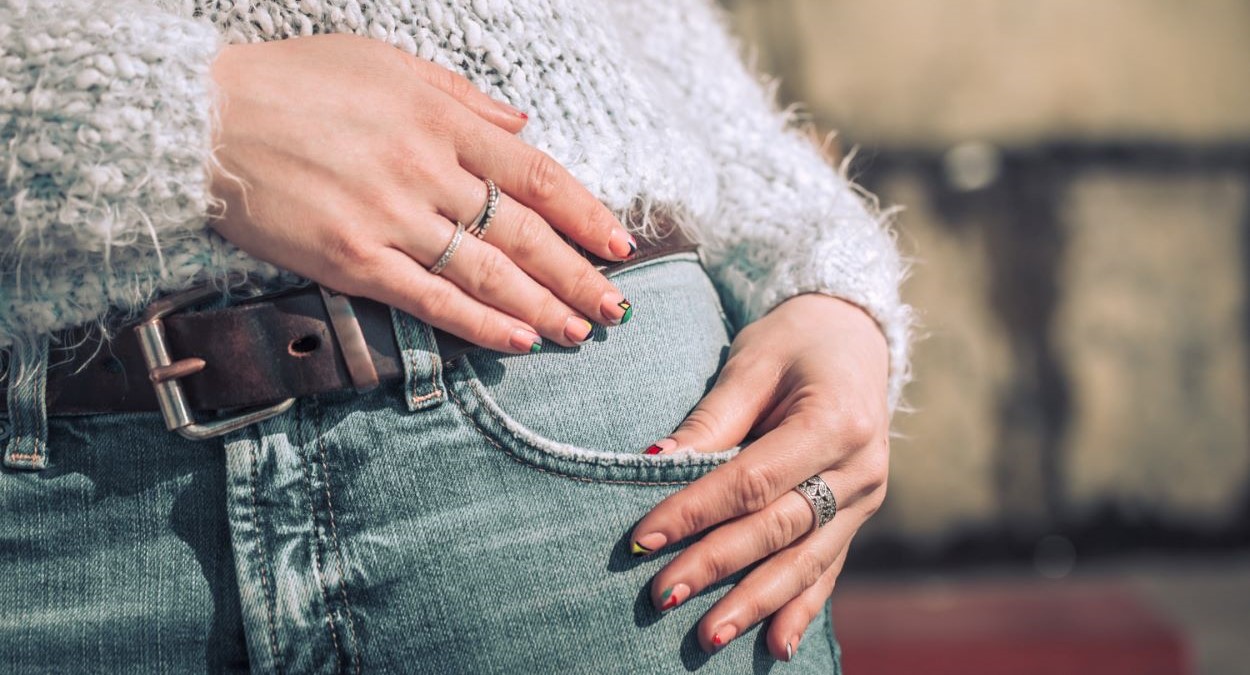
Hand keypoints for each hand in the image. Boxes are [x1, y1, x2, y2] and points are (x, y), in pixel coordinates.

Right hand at [207, 34, 636, 353]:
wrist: (199, 118)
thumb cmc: (293, 81)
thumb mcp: (385, 62)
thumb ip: (462, 96)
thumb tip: (521, 122)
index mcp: (442, 119)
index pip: (536, 174)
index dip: (586, 213)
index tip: (619, 242)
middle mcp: (426, 169)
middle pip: (523, 231)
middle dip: (578, 273)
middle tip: (617, 305)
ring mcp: (390, 217)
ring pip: (487, 272)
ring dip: (542, 305)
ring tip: (580, 331)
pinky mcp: (351, 259)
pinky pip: (430, 299)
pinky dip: (479, 323)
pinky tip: (518, 340)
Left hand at [629, 293, 889, 659]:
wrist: (855, 335)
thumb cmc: (795, 341)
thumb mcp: (752, 363)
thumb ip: (711, 420)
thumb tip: (653, 463)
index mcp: (836, 422)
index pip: (753, 481)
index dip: (696, 512)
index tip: (643, 537)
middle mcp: (860, 469)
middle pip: (777, 529)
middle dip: (716, 566)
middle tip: (661, 595)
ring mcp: (865, 498)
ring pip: (805, 561)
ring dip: (755, 603)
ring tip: (709, 636)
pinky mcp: (858, 515)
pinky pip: (828, 569)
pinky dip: (801, 608)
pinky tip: (776, 646)